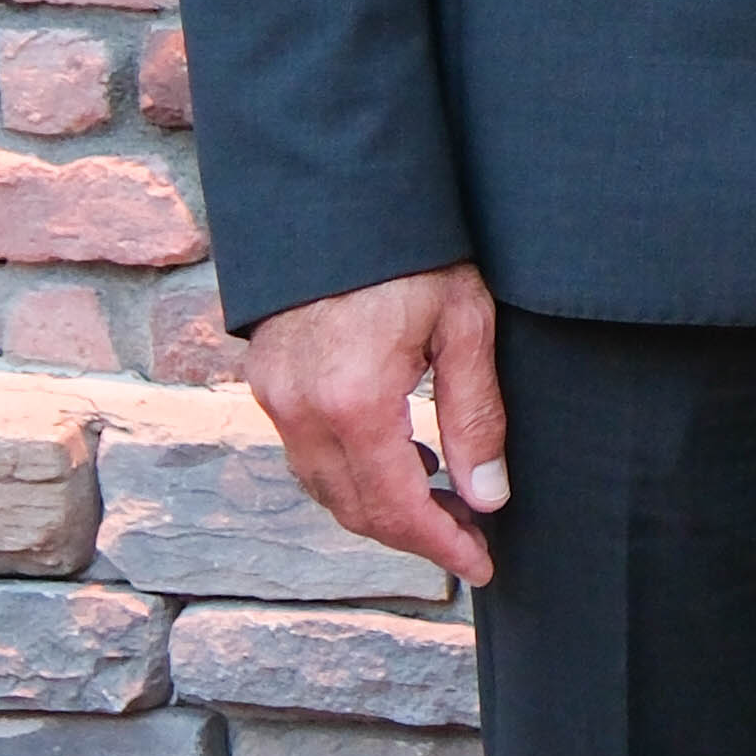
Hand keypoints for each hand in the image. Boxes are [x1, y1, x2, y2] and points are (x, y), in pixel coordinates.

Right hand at [239, 262, 505, 588]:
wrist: (339, 190)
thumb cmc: (414, 249)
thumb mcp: (465, 325)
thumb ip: (476, 418)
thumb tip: (489, 498)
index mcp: (354, 401)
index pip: (396, 508)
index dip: (440, 547)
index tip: (480, 565)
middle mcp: (301, 409)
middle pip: (356, 510)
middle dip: (414, 535)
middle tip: (470, 537)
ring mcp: (275, 395)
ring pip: (325, 487)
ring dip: (381, 507)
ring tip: (444, 500)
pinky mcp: (266, 378)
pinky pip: (306, 453)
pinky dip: (351, 472)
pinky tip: (401, 457)